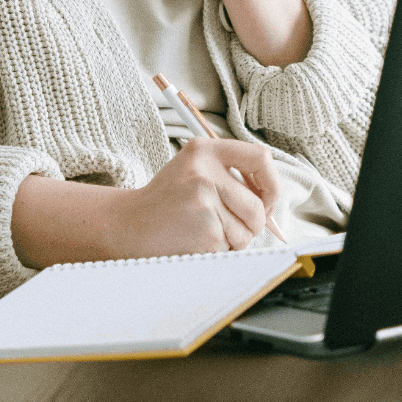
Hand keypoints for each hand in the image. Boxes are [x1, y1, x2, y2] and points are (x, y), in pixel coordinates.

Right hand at [110, 137, 281, 254]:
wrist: (128, 225)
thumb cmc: (166, 202)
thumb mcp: (193, 171)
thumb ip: (231, 176)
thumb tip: (273, 202)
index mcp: (204, 150)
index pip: (260, 157)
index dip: (271, 183)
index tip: (264, 199)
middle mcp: (204, 172)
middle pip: (258, 205)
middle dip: (252, 224)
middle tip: (227, 225)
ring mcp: (204, 201)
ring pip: (249, 231)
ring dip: (234, 239)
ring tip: (204, 230)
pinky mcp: (205, 230)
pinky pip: (232, 247)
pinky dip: (220, 250)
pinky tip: (195, 240)